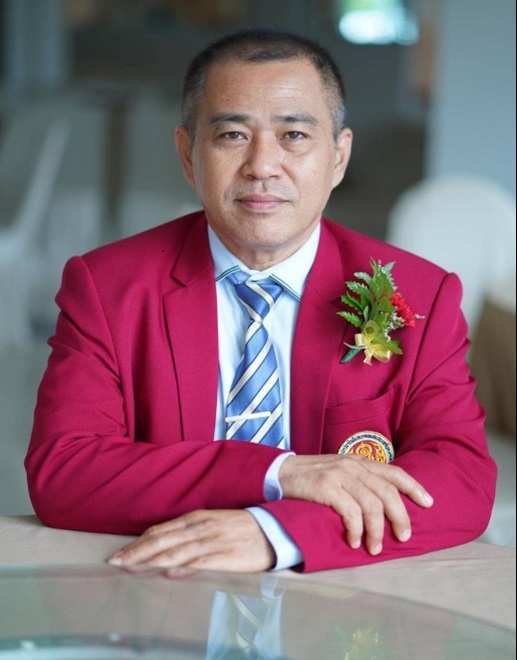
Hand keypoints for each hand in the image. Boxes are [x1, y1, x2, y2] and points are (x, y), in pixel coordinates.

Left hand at [108, 510, 274, 571]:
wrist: (273, 529)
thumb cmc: (240, 527)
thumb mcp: (212, 522)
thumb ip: (190, 531)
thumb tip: (164, 543)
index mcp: (197, 518)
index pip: (160, 531)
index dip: (138, 543)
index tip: (119, 554)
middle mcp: (201, 528)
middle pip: (162, 541)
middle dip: (136, 553)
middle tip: (115, 563)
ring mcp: (213, 542)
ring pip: (176, 552)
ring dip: (150, 561)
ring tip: (131, 570)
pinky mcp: (226, 557)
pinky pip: (200, 563)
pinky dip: (182, 568)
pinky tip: (168, 573)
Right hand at [279, 454, 433, 554]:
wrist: (280, 472)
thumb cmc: (311, 478)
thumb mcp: (339, 472)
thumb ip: (359, 480)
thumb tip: (383, 503)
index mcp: (358, 462)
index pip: (394, 472)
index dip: (414, 487)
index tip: (428, 503)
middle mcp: (353, 466)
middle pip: (388, 492)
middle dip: (400, 517)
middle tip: (403, 537)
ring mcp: (340, 475)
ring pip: (372, 505)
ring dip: (377, 531)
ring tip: (374, 548)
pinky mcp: (326, 487)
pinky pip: (351, 512)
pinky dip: (356, 529)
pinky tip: (354, 541)